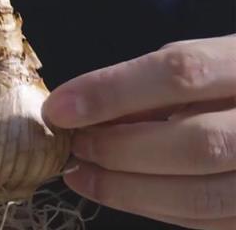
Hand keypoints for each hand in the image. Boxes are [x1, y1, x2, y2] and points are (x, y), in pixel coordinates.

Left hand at [43, 35, 235, 229]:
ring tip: (82, 173)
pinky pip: (204, 220)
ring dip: (126, 188)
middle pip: (196, 145)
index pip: (182, 73)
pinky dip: (151, 205)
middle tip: (75, 145)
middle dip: (119, 149)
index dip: (113, 91)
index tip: (60, 108)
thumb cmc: (232, 81)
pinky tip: (118, 190)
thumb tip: (88, 110)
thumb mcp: (204, 64)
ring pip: (200, 196)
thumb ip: (155, 84)